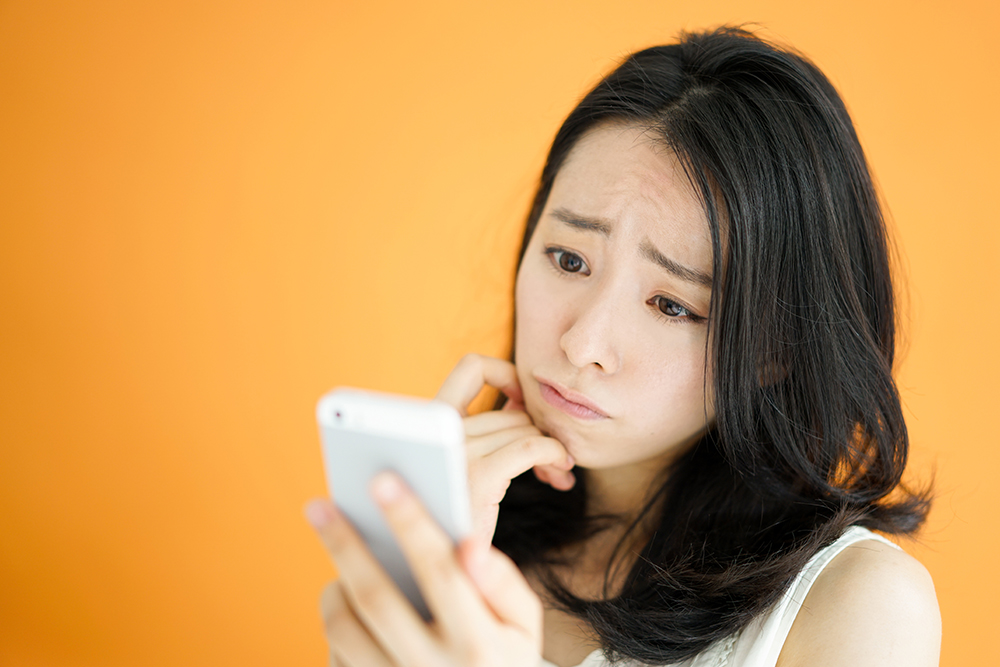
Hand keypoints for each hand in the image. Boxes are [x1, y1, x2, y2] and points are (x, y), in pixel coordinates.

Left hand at [305, 472, 543, 666]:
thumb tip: (468, 545)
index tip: (383, 480)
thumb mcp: (523, 627)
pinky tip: (347, 602)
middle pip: (376, 598)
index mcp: (479, 646)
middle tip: (319, 505)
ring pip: (344, 629)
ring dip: (335, 586)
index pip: (441, 571)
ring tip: (340, 560)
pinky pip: (335, 655)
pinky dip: (337, 623)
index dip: (411, 522)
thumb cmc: (501, 659)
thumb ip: (503, 583)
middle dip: (344, 544)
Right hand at [435, 354, 575, 548]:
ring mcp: (455, 452)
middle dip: (538, 430)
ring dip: (551, 447)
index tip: (524, 401)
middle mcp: (435, 431)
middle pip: (510, 410)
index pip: (471, 367)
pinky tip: (561, 471)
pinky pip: (530, 447)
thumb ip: (481, 432)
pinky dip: (553, 453)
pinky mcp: (477, 477)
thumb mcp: (459, 466)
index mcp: (427, 423)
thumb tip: (521, 403)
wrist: (442, 571)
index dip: (505, 373)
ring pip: (524, 428)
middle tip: (553, 458)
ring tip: (559, 471)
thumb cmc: (454, 521)